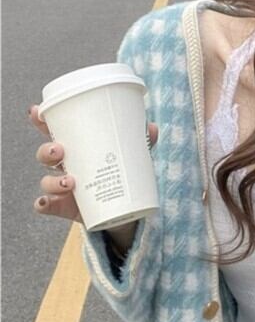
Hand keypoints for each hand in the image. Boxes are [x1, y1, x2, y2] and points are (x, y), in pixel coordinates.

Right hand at [29, 104, 158, 223]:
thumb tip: (151, 128)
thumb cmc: (121, 172)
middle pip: (45, 154)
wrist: (122, 210)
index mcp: (77, 147)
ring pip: (46, 181)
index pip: (54, 131)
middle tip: (60, 150)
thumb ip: (142, 142)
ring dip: (52, 180)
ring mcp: (63, 188)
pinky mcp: (65, 207)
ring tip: (70, 181)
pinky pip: (46, 205)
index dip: (41, 120)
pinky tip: (47, 201)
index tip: (36, 111)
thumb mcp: (132, 155)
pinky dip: (44, 203)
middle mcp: (65, 165)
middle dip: (47, 150)